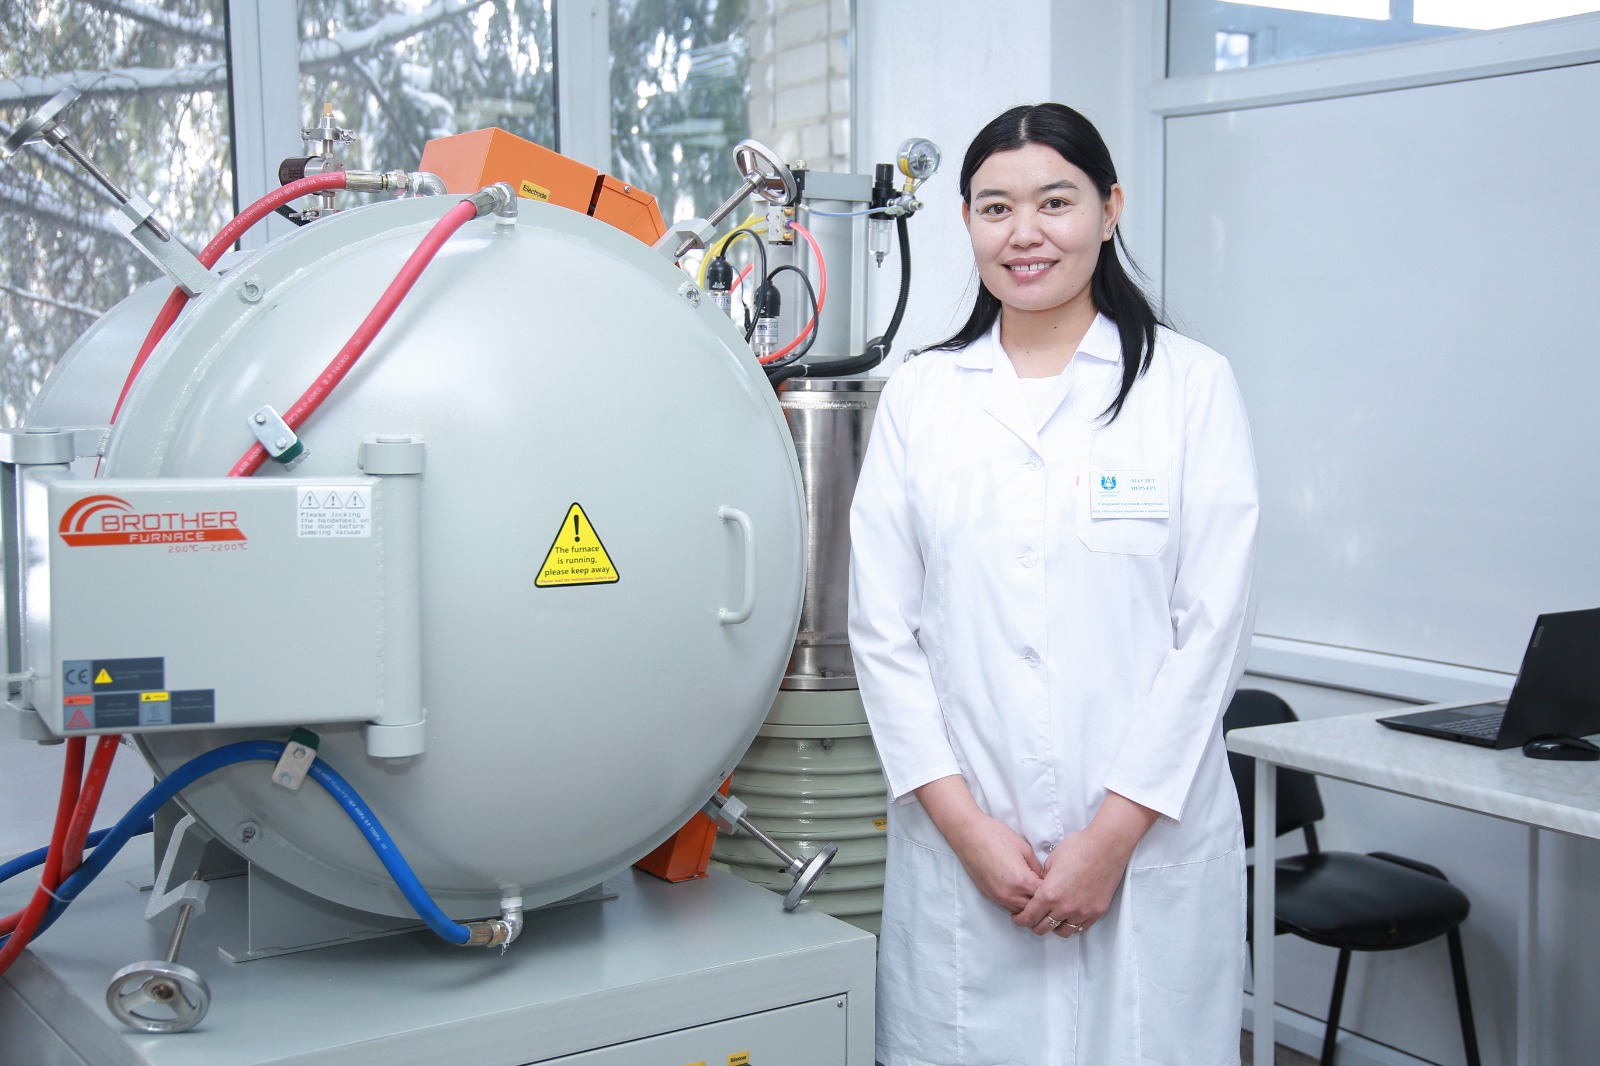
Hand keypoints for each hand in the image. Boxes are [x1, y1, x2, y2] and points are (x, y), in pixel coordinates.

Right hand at [915, 776, 1043, 913]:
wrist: (970, 835)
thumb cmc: (996, 837)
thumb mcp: (1025, 849)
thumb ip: (1037, 868)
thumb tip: (1043, 879)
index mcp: (1022, 881)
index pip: (1045, 897)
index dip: (1053, 891)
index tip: (1058, 885)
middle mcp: (1010, 894)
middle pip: (1034, 909)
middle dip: (1043, 902)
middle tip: (1049, 892)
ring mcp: (998, 897)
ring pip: (1021, 912)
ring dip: (1030, 906)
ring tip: (1036, 894)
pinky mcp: (989, 896)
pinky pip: (1008, 907)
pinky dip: (1017, 904)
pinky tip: (1021, 893)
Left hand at [1013, 791, 1158, 936]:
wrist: (1105, 847)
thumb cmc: (1078, 848)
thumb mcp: (1051, 861)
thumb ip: (1043, 880)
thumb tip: (1039, 889)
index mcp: (1049, 894)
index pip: (1029, 917)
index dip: (1020, 919)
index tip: (1018, 918)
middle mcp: (1064, 907)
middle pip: (1043, 928)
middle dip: (1034, 924)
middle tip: (1032, 919)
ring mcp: (1082, 912)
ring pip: (1063, 932)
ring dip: (1054, 927)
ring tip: (1052, 918)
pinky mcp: (1096, 912)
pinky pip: (1080, 927)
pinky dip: (1072, 924)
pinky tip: (1069, 916)